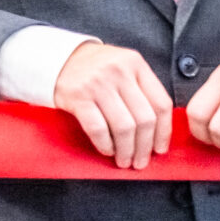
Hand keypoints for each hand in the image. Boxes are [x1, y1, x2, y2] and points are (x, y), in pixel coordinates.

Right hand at [51, 42, 174, 168]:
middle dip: (145, 147)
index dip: (163, 132)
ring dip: (127, 150)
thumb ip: (141, 88)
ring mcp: (97, 84)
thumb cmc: (94, 68)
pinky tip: (107, 150)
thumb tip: (159, 129)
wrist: (56, 59)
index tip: (160, 148)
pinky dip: (105, 144)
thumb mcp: (122, 67)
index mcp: (135, 64)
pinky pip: (98, 128)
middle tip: (141, 161)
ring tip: (125, 160)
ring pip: (124, 127)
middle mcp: (118, 72)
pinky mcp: (77, 97)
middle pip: (144, 119)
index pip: (160, 103)